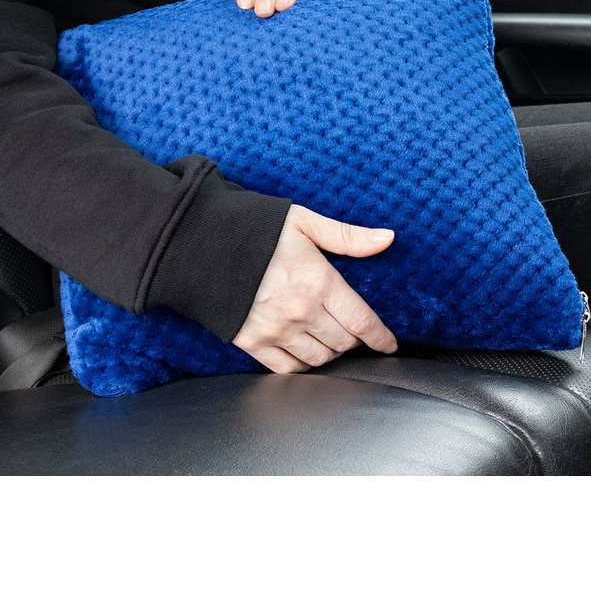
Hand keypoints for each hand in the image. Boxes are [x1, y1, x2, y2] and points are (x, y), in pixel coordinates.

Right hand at [232, 204, 397, 372]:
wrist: (202, 244)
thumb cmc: (256, 229)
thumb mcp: (305, 223)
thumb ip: (348, 236)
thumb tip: (387, 239)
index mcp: (318, 282)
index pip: (361, 321)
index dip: (380, 337)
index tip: (388, 344)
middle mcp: (300, 312)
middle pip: (343, 343)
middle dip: (355, 341)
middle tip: (355, 333)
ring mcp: (275, 331)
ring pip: (319, 360)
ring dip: (331, 354)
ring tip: (332, 341)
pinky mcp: (252, 342)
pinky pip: (287, 369)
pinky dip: (302, 366)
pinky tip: (306, 354)